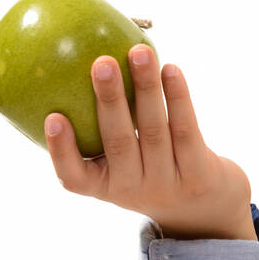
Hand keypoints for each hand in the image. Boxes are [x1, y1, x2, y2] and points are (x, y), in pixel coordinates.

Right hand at [45, 43, 255, 240]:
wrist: (204, 207)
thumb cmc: (147, 168)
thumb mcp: (120, 163)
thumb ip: (99, 129)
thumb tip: (73, 63)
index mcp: (104, 186)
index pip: (74, 177)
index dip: (62, 150)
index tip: (53, 118)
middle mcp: (133, 190)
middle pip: (119, 143)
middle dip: (109, 101)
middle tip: (101, 63)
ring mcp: (167, 184)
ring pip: (154, 130)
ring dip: (146, 88)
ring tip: (140, 52)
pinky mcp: (198, 175)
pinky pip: (185, 130)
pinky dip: (177, 98)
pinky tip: (170, 69)